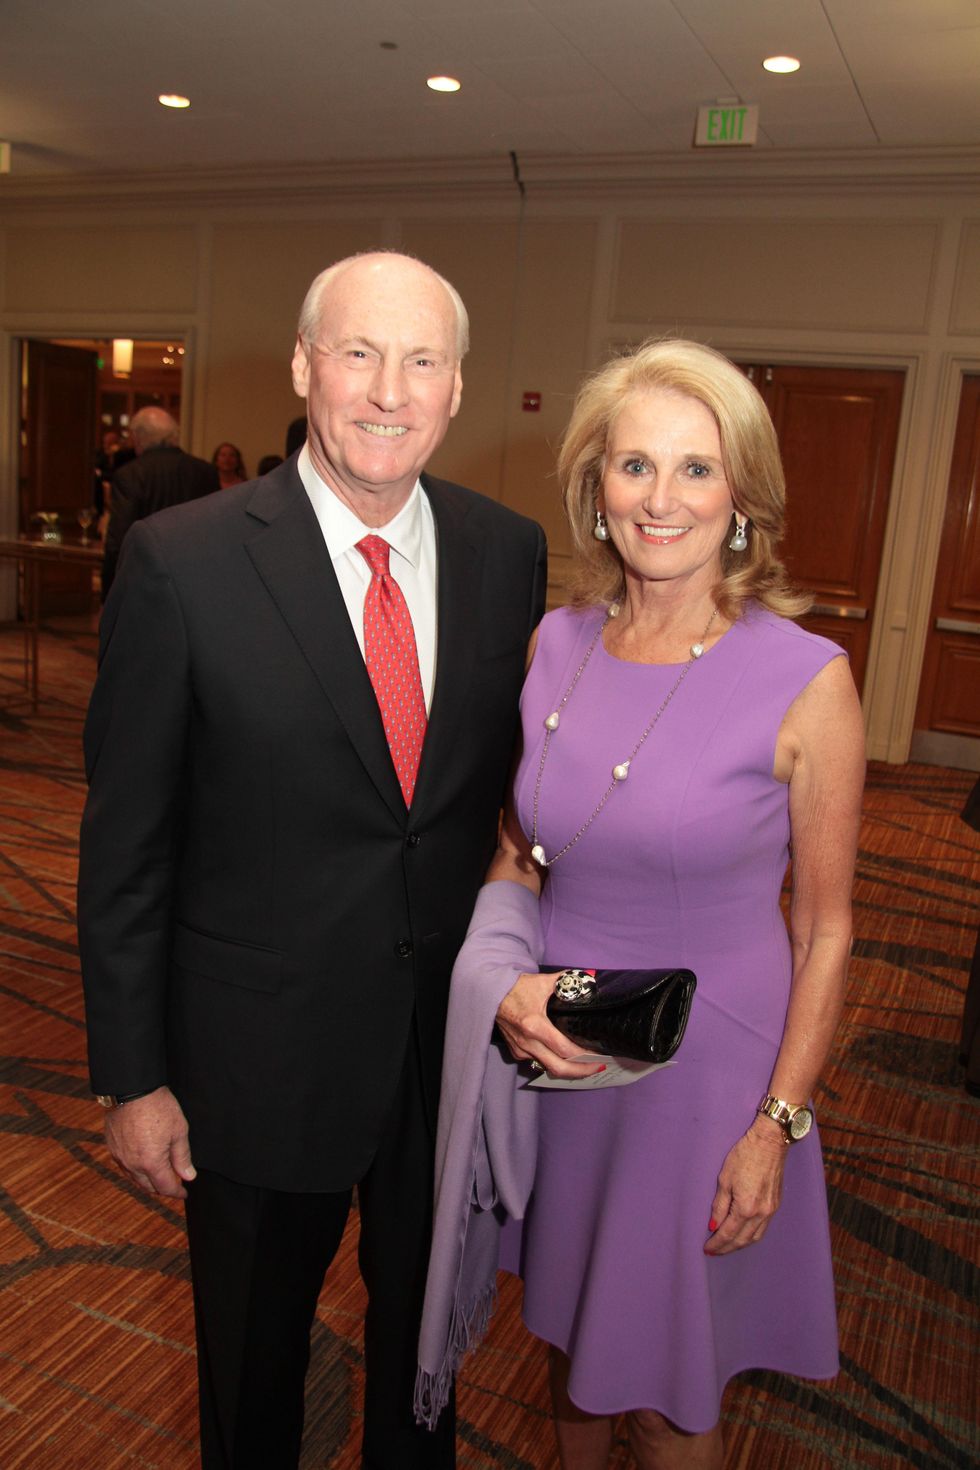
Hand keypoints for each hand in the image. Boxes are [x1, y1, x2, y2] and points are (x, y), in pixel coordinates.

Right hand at [103, 1086, 195, 1198]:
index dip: (177, 1192)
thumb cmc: (158, 1107)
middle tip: (173, 1186)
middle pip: (148, 1187)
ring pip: (134, 1179)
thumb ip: (183, 1157)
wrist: (131, 1089)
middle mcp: (132, 1165)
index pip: (165, 1187)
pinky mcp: (112, 1147)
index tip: (184, 1193)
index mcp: (151, 1163)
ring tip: (159, 1177)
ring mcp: (120, 1157)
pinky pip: (124, 1167)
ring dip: (148, 1181)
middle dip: (162, 1189)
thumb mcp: (179, 1130)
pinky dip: (135, 1171)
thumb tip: (188, 1176)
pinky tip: (142, 1164)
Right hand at [495, 971, 605, 1078]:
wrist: (491, 993)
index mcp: (535, 1026)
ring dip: (568, 1069)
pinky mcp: (517, 1052)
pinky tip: (564, 1058)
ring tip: (586, 1066)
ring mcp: (521, 1050)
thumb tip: (589, 977)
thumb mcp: (544, 982)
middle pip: (559, 1068)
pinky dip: (553, 1062)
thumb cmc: (517, 988)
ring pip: (549, 1068)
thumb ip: (568, 980)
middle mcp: (528, 1042)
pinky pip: (539, 1062)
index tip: (599, 1056)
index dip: (584, 1056)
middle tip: (598, 1068)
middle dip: (581, 1072)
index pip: (565, 1049)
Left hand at [704, 1117, 787, 1255]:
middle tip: (714, 1251)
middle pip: (742, 1240)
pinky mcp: (776, 1205)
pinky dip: (752, 1235)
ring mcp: (771, 1211)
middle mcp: (761, 1213)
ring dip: (740, 1244)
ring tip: (727, 1246)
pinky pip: (763, 1228)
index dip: (717, 1243)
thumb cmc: (744, 1156)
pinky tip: (743, 1234)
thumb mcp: (724, 1179)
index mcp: (746, 1208)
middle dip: (727, 1248)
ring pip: (755, 1237)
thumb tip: (713, 1225)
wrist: (769, 1143)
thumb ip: (719, 1205)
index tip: (707, 1249)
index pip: (728, 1233)